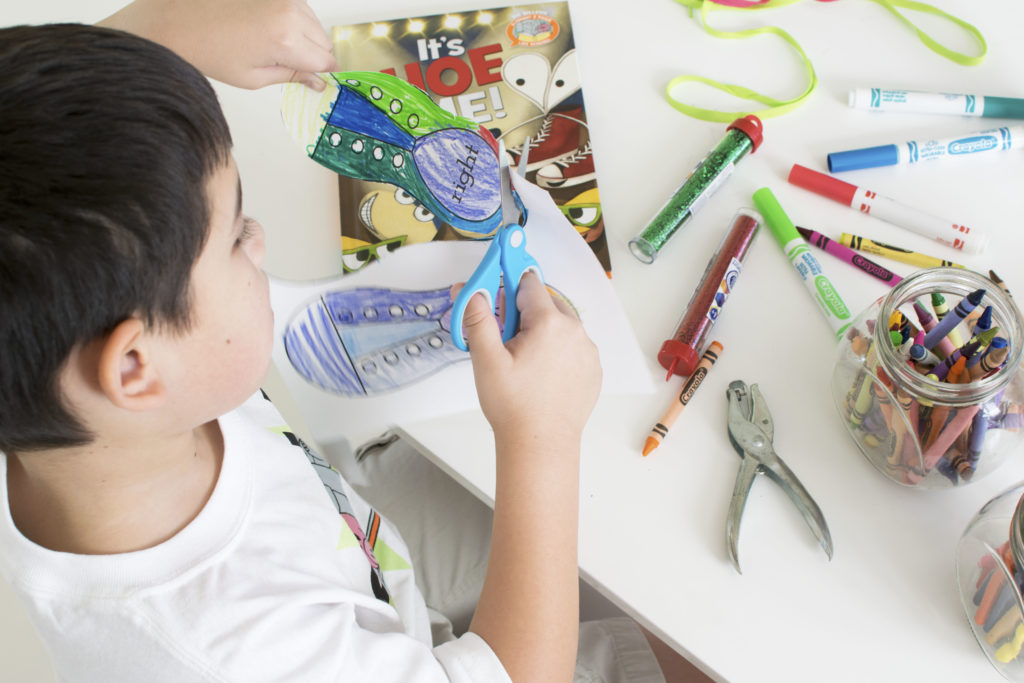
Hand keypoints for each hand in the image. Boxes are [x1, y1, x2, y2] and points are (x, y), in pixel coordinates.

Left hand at [99, 0, 338, 90]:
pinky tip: (266, 27)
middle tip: (284, 62)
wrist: (175, 21)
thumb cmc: (207, 49)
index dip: (321, 72)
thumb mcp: (253, 77)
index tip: (315, 77)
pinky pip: (297, 5)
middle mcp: (288, 12)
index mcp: (286, 40)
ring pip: (313, 21)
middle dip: (312, 53)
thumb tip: (316, 80)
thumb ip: (292, 76)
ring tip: (269, 43)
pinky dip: (291, 18)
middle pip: (324, 39)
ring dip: (303, 35)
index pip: (326, 61)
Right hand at [454, 272, 601, 448]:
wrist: (540, 444)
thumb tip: (468, 289)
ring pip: (562, 325)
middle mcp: (575, 332)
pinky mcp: (593, 369)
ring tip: (525, 362)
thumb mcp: (486, 359)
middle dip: (526, 314)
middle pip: (547, 303)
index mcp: (550, 323)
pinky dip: (559, 351)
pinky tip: (542, 374)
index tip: (498, 298)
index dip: (509, 289)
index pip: (528, 285)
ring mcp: (588, 351)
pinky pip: (574, 347)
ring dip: (544, 332)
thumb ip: (477, 318)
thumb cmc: (513, 406)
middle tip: (507, 341)